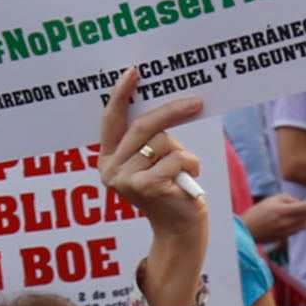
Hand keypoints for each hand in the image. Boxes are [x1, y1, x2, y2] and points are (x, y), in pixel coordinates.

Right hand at [99, 67, 209, 305]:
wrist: (180, 232)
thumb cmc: (171, 191)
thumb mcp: (155, 161)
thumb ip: (150, 139)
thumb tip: (166, 106)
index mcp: (108, 159)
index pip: (111, 120)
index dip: (121, 95)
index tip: (134, 72)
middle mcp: (111, 170)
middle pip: (143, 126)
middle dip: (172, 111)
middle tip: (196, 102)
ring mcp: (127, 180)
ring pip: (165, 142)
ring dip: (184, 154)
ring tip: (183, 174)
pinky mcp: (148, 188)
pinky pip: (177, 158)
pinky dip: (191, 166)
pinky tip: (187, 183)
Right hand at [240, 190, 305, 250]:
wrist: (247, 230)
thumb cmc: (258, 212)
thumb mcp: (272, 199)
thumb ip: (288, 199)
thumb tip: (299, 203)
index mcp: (283, 211)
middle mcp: (287, 222)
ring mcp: (287, 231)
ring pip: (305, 224)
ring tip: (300, 213)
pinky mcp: (285, 237)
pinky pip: (298, 230)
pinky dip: (300, 224)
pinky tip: (293, 220)